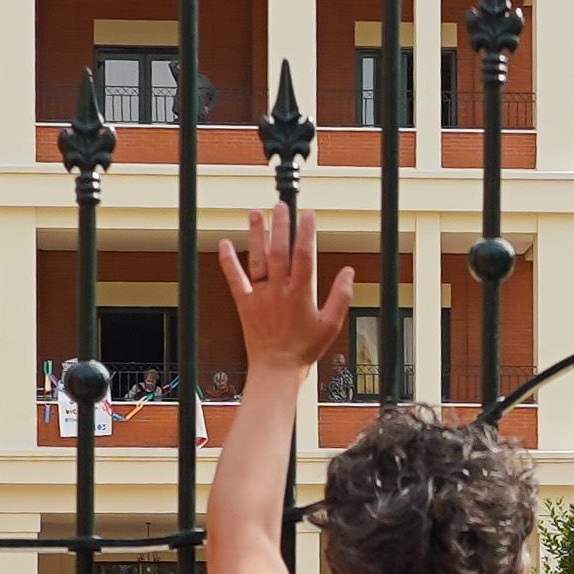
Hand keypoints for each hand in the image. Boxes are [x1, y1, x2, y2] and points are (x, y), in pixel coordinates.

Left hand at [216, 205, 353, 381]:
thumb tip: (348, 272)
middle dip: (280, 225)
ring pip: (257, 259)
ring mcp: (260, 296)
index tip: (308, 214)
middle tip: (281, 206)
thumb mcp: (331, 325)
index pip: (304, 255)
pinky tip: (225, 243)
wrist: (276, 368)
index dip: (307, 232)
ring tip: (256, 213)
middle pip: (279, 251)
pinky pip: (235, 279)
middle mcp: (279, 291)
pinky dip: (228, 261)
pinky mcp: (245, 303)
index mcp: (301, 294)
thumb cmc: (305, 349)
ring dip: (255, 235)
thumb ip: (341, 296)